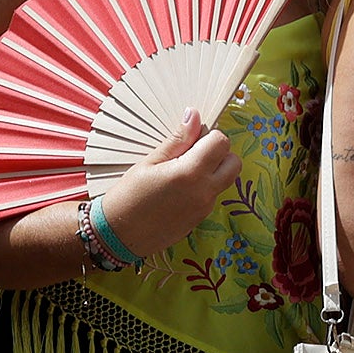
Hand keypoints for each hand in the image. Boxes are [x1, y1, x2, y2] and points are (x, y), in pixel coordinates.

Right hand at [100, 109, 234, 254]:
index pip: (221, 142)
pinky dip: (205, 186)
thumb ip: (177, 141)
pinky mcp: (201, 218)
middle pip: (234, 162)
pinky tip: (179, 188)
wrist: (119, 236)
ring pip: (226, 180)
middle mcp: (204, 191)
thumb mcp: (150, 163)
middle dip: (219, 153)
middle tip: (193, 153)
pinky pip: (213, 195)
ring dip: (214, 170)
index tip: (191, 138)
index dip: (208, 135)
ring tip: (183, 170)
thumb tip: (193, 116)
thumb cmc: (128, 196)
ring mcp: (205, 207)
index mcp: (190, 173)